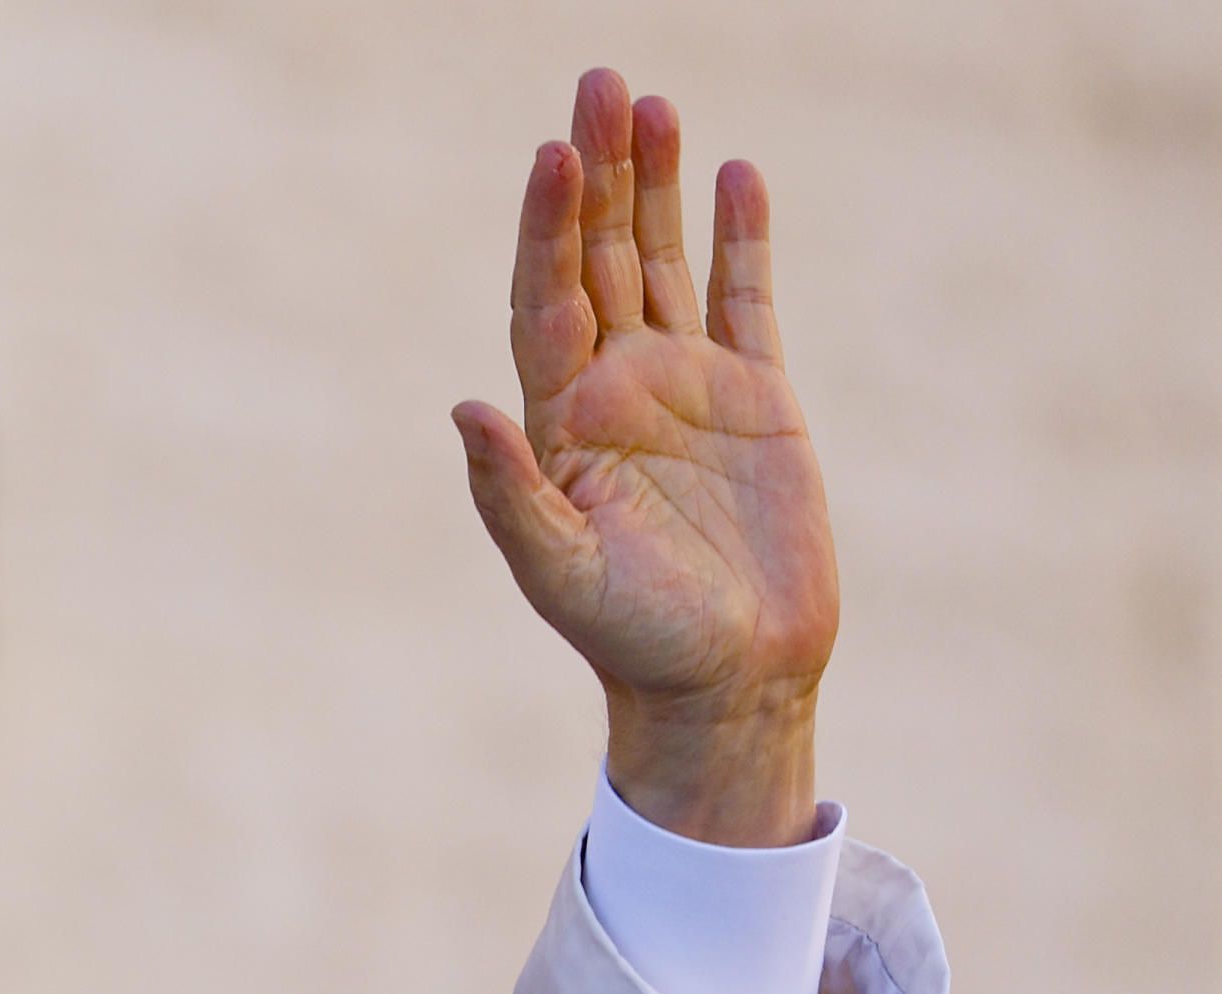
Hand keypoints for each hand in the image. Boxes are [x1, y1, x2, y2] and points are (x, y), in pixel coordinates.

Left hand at [455, 70, 835, 846]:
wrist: (728, 682)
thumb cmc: (633, 640)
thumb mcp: (559, 572)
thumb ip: (509, 493)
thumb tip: (463, 409)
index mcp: (560, 422)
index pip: (546, 298)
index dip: (546, 228)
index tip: (550, 156)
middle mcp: (615, 390)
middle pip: (601, 258)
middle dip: (597, 175)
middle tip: (597, 83)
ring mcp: (686, 388)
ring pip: (666, 262)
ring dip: (657, 186)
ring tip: (650, 105)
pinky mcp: (757, 401)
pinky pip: (747, 299)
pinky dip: (743, 238)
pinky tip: (732, 172)